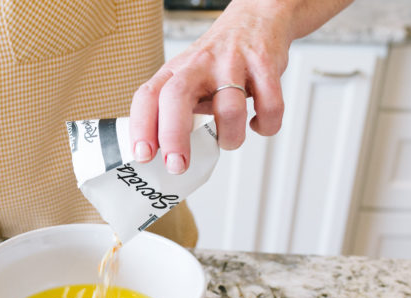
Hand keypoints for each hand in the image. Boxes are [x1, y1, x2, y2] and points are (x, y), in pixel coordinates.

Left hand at [130, 0, 351, 173]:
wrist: (256, 19)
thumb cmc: (216, 61)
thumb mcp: (185, 79)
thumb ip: (172, 112)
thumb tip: (161, 156)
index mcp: (174, 72)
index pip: (147, 97)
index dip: (141, 127)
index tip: (143, 155)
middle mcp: (198, 65)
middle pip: (176, 98)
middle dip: (174, 137)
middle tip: (178, 165)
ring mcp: (231, 63)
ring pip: (229, 110)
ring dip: (230, 138)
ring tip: (229, 139)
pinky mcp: (263, 65)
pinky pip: (269, 106)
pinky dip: (265, 125)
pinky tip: (258, 124)